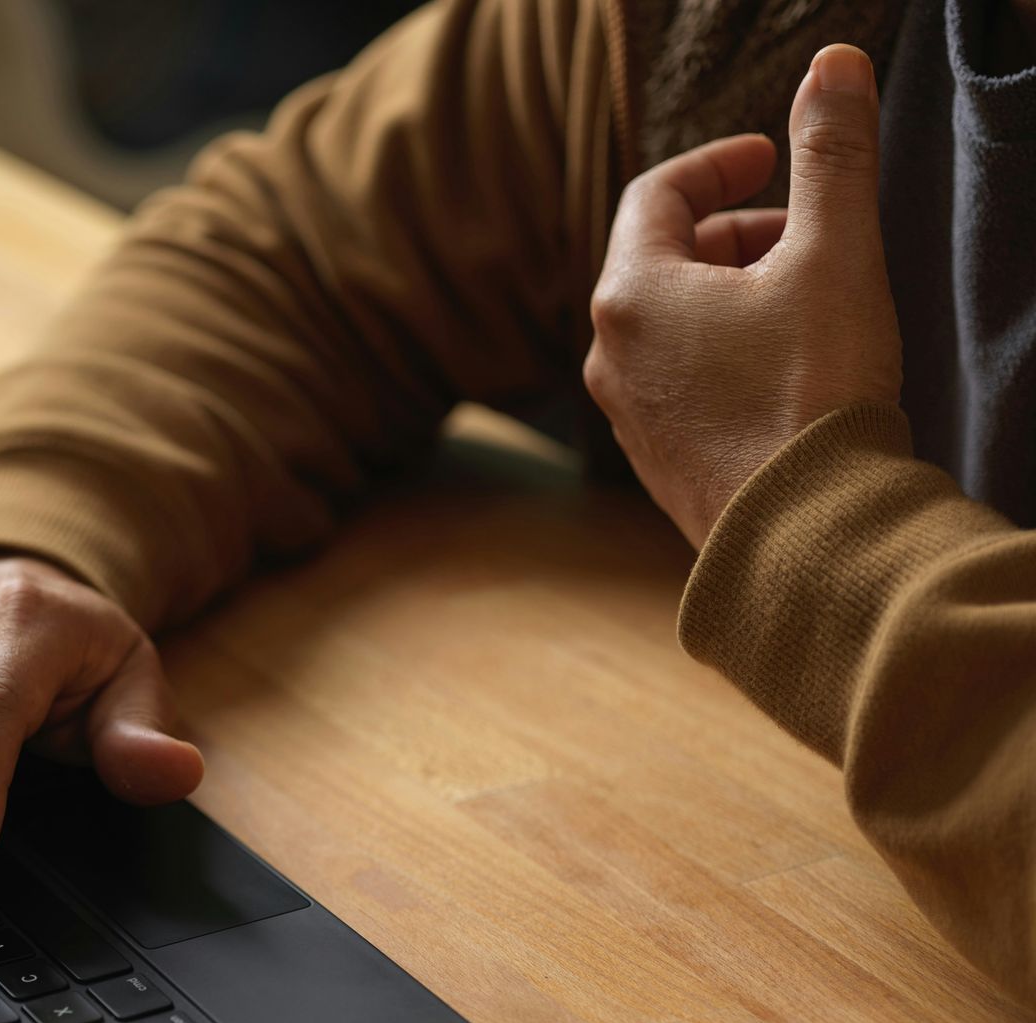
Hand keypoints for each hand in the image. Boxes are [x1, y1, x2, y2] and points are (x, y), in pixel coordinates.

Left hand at [583, 44, 902, 547]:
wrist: (801, 535)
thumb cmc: (811, 395)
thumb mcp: (833, 256)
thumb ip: (831, 156)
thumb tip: (831, 69)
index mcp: (630, 295)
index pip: (655, 195)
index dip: (717, 164)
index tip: (773, 160)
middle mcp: (607, 354)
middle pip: (659, 261)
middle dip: (733, 232)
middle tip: (804, 233)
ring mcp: (625, 414)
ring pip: (670, 324)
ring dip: (731, 294)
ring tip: (803, 300)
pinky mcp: (654, 460)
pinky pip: (678, 379)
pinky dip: (722, 351)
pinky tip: (784, 371)